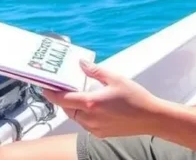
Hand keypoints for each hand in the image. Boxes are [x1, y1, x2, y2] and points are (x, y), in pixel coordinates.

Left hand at [42, 60, 162, 138]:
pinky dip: (82, 114)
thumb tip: (81, 63)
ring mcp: (95, 128)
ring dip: (72, 106)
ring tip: (78, 94)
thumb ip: (94, 71)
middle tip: (62, 87)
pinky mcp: (101, 133)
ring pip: (75, 117)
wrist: (151, 118)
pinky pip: (84, 123)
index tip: (44, 86)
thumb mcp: (115, 78)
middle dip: (62, 98)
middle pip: (67, 108)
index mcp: (91, 103)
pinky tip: (91, 105)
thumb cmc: (135, 97)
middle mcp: (89, 118)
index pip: (62, 99)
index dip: (50, 93)